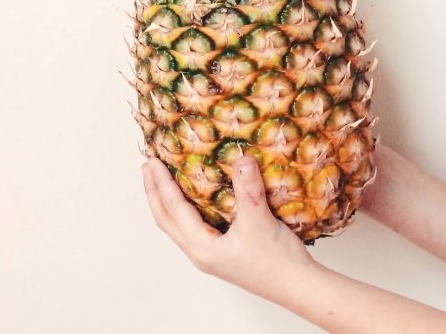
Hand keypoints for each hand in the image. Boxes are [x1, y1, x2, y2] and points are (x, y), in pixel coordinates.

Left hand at [141, 155, 317, 298]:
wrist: (299, 288)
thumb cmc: (278, 260)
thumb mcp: (260, 219)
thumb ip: (249, 188)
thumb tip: (241, 158)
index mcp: (201, 246)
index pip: (173, 208)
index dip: (161, 182)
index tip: (152, 161)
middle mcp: (199, 253)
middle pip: (165, 219)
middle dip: (154, 192)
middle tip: (147, 167)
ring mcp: (208, 256)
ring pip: (176, 226)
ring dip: (166, 203)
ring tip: (161, 181)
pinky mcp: (219, 256)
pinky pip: (190, 229)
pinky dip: (182, 212)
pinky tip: (191, 201)